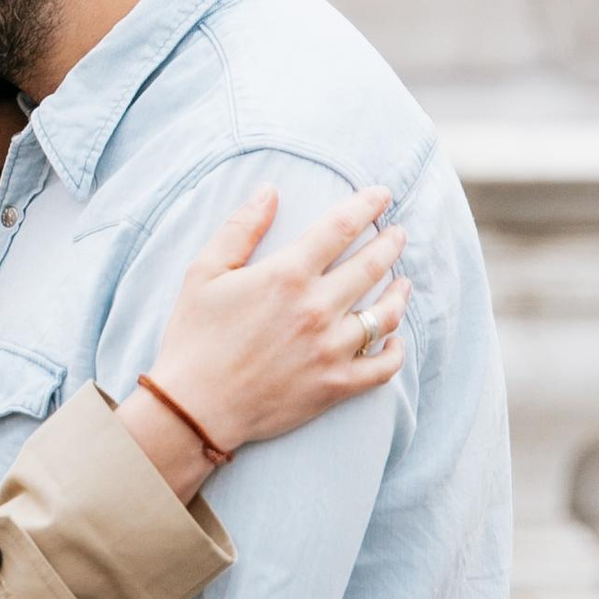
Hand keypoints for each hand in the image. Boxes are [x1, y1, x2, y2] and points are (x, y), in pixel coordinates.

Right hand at [145, 184, 407, 460]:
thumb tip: (270, 190)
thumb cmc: (195, 336)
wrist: (195, 408)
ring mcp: (330, 350)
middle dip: (390, 244)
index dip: (366, 205)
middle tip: (398, 233)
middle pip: (371, 266)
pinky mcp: (335, 386)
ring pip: (384, 316)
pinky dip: (394, 352)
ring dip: (399, 294)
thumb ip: (241, 227)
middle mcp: (317, 309)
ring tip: (403, 282)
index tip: (381, 195)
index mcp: (286, 275)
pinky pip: (382, 368)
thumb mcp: (205, 271)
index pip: (340, 227)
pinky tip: (394, 341)